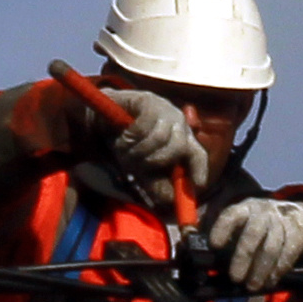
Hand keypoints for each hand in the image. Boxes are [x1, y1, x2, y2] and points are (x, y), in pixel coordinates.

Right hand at [92, 78, 208, 191]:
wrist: (103, 118)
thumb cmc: (128, 144)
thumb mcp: (142, 169)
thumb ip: (157, 184)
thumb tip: (171, 201)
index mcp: (181, 140)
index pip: (198, 155)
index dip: (199, 170)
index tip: (197, 185)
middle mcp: (178, 123)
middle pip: (180, 147)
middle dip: (157, 162)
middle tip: (137, 166)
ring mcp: (165, 109)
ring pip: (161, 137)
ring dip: (139, 151)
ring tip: (125, 151)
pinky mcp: (150, 100)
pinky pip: (145, 124)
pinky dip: (131, 136)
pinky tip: (124, 136)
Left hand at [208, 196, 302, 291]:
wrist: (299, 216)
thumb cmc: (261, 224)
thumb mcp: (244, 221)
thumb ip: (225, 234)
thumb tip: (202, 248)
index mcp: (245, 208)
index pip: (232, 215)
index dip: (222, 229)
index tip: (214, 245)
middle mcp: (263, 213)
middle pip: (253, 233)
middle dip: (243, 256)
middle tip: (235, 278)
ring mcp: (282, 223)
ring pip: (271, 247)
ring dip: (260, 270)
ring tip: (252, 286)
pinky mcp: (297, 235)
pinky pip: (287, 254)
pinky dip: (277, 271)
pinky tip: (268, 283)